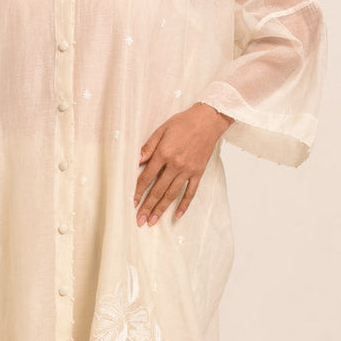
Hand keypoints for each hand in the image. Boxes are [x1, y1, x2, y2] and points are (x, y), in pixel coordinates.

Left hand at [134, 103, 232, 226]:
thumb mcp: (162, 130)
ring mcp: (188, 170)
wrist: (209, 119)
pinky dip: (184, 204)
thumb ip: (149, 147)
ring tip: (153, 221)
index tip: (132, 203)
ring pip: (172, 194)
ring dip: (161, 209)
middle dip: (147, 207)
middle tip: (139, 220)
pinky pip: (191, 192)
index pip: (147, 177)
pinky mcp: (198, 172)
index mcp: (164, 154)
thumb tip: (136, 161)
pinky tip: (177, 215)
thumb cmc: (184, 122)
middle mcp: (176, 165)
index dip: (138, 191)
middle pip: (158, 190)